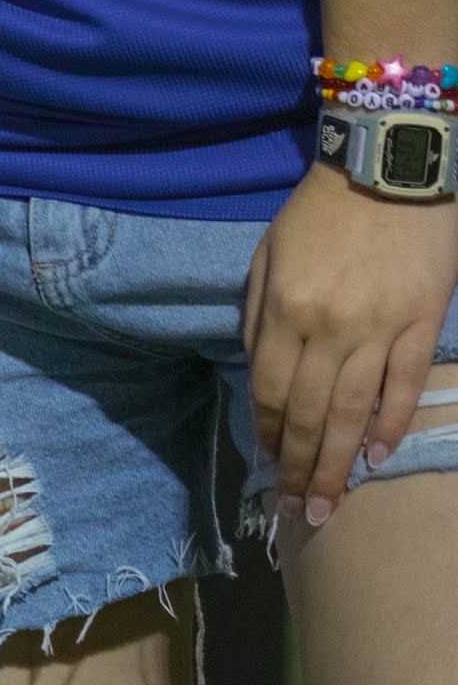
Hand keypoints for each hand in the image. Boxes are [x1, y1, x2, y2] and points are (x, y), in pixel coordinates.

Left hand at [241, 161, 457, 518]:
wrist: (386, 173)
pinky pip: (406, 387)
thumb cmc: (318, 214)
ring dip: (341, 463)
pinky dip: (392, 425)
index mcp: (285, 309)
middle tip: (299, 511)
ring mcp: (381, 329)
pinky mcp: (423, 324)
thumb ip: (260, 319)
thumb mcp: (267, 257)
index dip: (270, 434)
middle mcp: (330, 327)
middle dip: (302, 467)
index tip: (269, 465)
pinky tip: (379, 459)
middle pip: (313, 413)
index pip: (272, 391)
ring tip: (330, 503)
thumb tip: (262, 376)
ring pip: (358, 412)